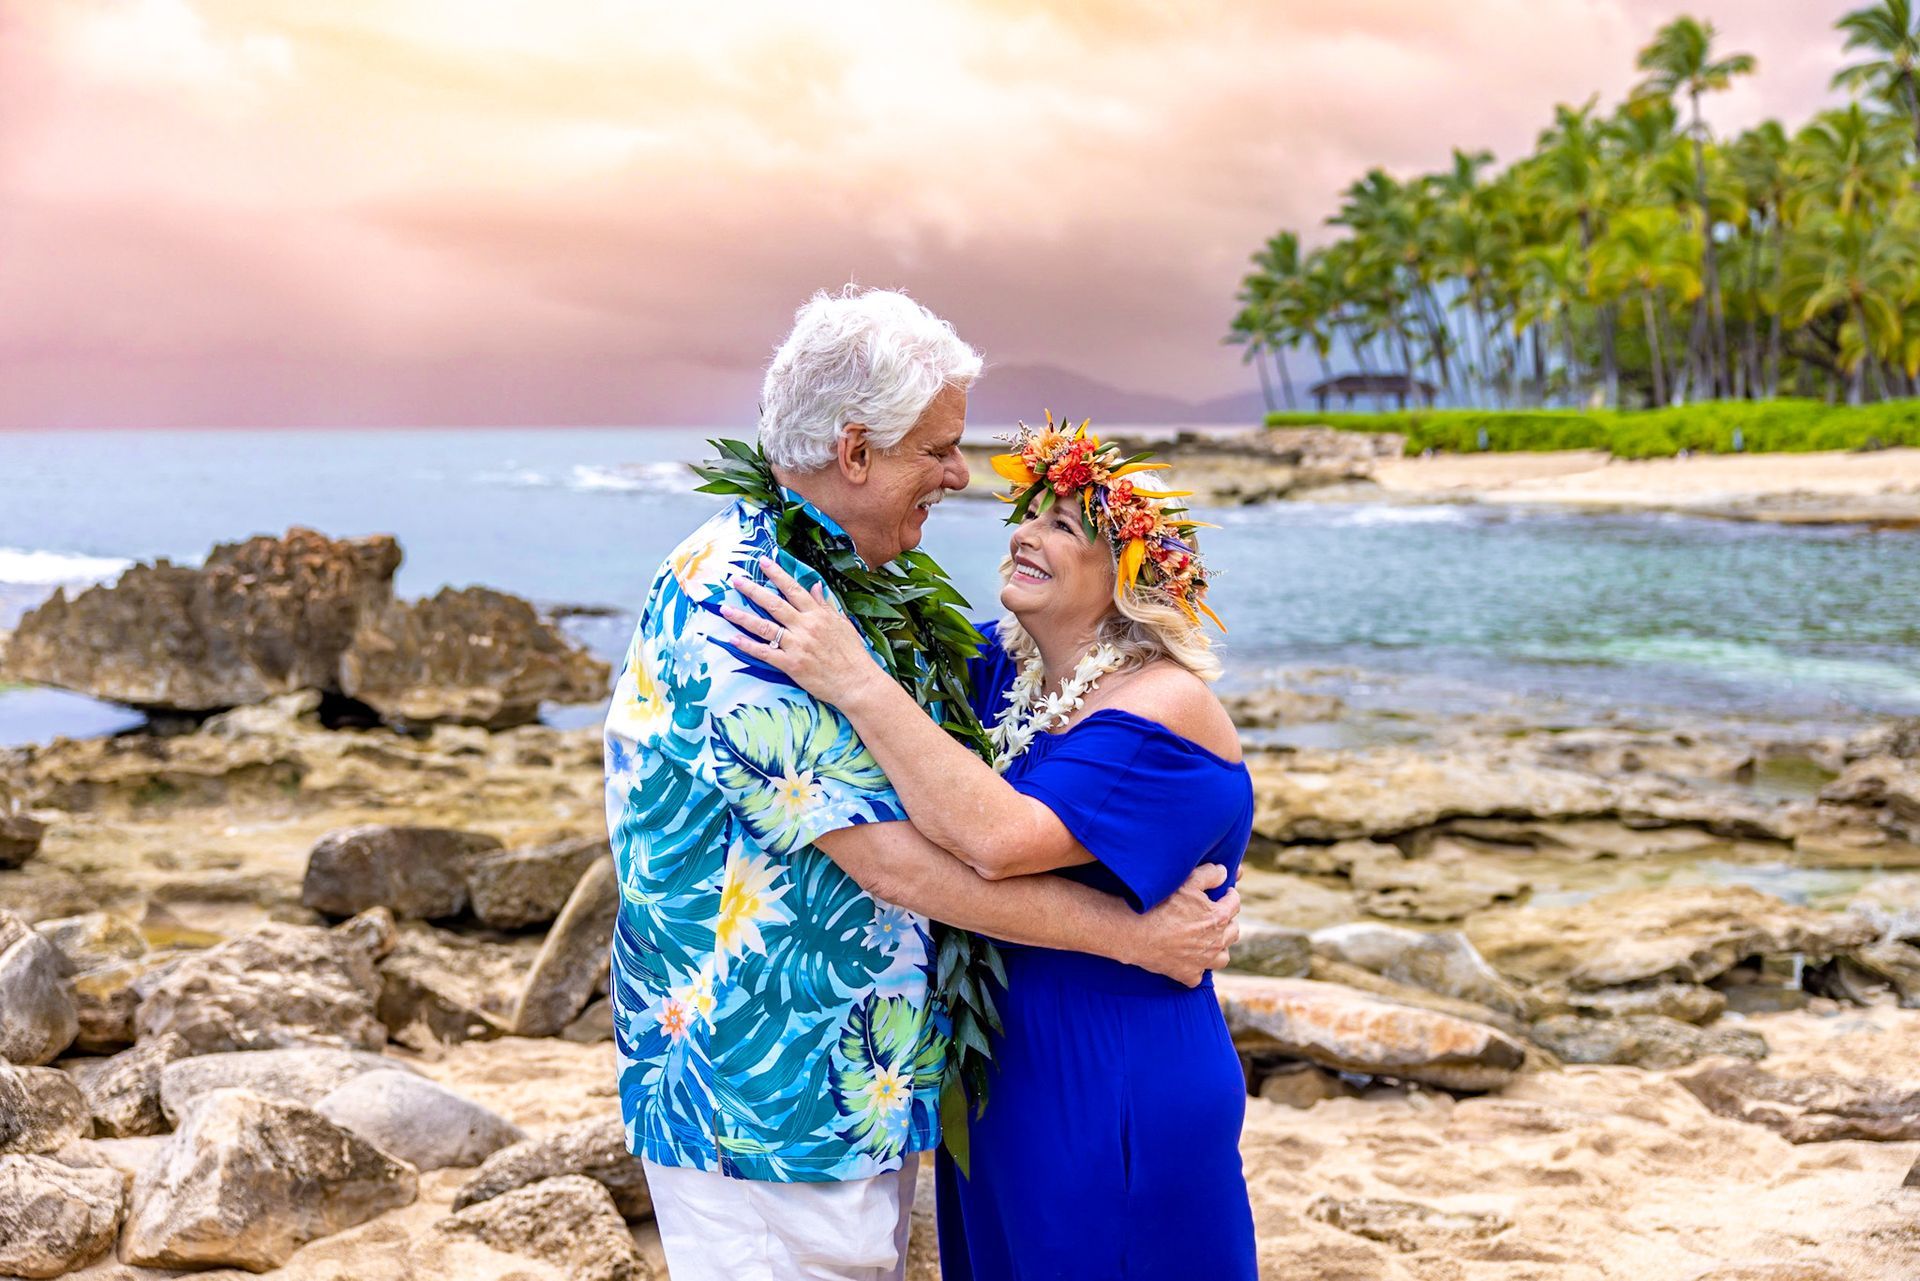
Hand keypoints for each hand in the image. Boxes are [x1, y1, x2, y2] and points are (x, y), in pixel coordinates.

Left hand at [722, 557, 886, 707]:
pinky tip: (733, 639)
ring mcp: (797, 646)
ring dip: (742, 617)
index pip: (793, 589)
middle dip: (752, 590)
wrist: (857, 683)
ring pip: (764, 627)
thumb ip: (825, 605)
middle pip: (773, 603)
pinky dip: (748, 646)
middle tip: (735, 580)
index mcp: (818, 615)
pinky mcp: (791, 665)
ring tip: (725, 608)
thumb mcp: (842, 624)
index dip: (777, 574)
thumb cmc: (852, 655)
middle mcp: (805, 627)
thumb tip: (815, 586)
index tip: (763, 561)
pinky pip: (765, 653)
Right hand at [1131, 863, 1240, 987]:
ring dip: (1220, 948)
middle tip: (1218, 915)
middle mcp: (1216, 941)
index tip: (1226, 892)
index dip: (1231, 895)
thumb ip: (1209, 875)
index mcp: (1218, 917)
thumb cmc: (1160, 905)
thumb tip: (1223, 872)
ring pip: (1222, 957)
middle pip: (1233, 931)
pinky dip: (1196, 969)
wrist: (1136, 932)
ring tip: (1211, 941)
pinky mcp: (1187, 974)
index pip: (1234, 904)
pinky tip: (1190, 962)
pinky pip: (1198, 976)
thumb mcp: (1187, 882)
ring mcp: (1203, 961)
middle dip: (1228, 921)